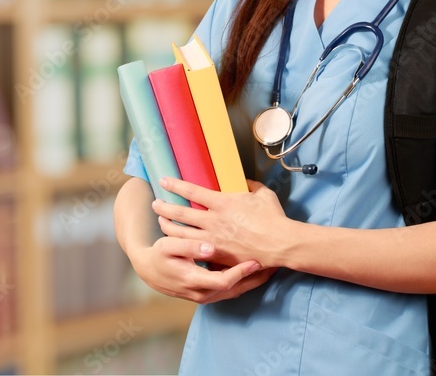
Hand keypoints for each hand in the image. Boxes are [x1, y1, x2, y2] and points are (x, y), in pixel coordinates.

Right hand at [131, 235, 275, 303]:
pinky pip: (230, 290)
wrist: (149, 271)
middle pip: (235, 290)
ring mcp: (205, 296)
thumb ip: (189, 247)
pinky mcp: (208, 294)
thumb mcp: (168, 246)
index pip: (224, 281)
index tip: (256, 260)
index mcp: (193, 281)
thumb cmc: (160, 255)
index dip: (241, 272)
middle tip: (273, 265)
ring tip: (270, 268)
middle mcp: (201, 294)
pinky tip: (254, 271)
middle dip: (255, 279)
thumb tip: (210, 248)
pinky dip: (244, 281)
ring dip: (252, 281)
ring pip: (235, 292)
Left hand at [152, 178, 289, 267]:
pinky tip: (176, 245)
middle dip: (164, 207)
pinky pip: (194, 250)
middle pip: (180, 213)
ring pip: (181, 233)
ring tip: (161, 222)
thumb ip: (251, 186)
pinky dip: (183, 247)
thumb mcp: (263, 194)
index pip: (192, 191)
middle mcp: (213, 220)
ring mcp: (213, 239)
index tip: (163, 181)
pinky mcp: (217, 255)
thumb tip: (245, 182)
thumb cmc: (273, 218)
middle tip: (155, 204)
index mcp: (222, 202)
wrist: (279, 244)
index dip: (175, 185)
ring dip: (168, 227)